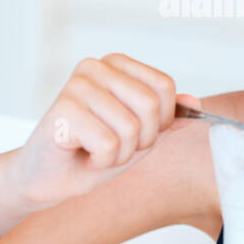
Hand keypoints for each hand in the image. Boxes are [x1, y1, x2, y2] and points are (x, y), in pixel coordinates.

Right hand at [10, 53, 200, 206]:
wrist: (48, 179)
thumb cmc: (91, 153)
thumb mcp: (139, 136)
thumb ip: (167, 119)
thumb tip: (195, 102)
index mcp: (116, 64)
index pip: (164, 87)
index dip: (161, 122)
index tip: (137, 134)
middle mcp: (96, 66)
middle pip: (151, 107)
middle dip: (140, 141)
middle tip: (114, 146)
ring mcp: (78, 85)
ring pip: (131, 129)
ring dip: (119, 155)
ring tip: (96, 152)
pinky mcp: (64, 108)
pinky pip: (108, 143)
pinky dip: (101, 161)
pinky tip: (82, 156)